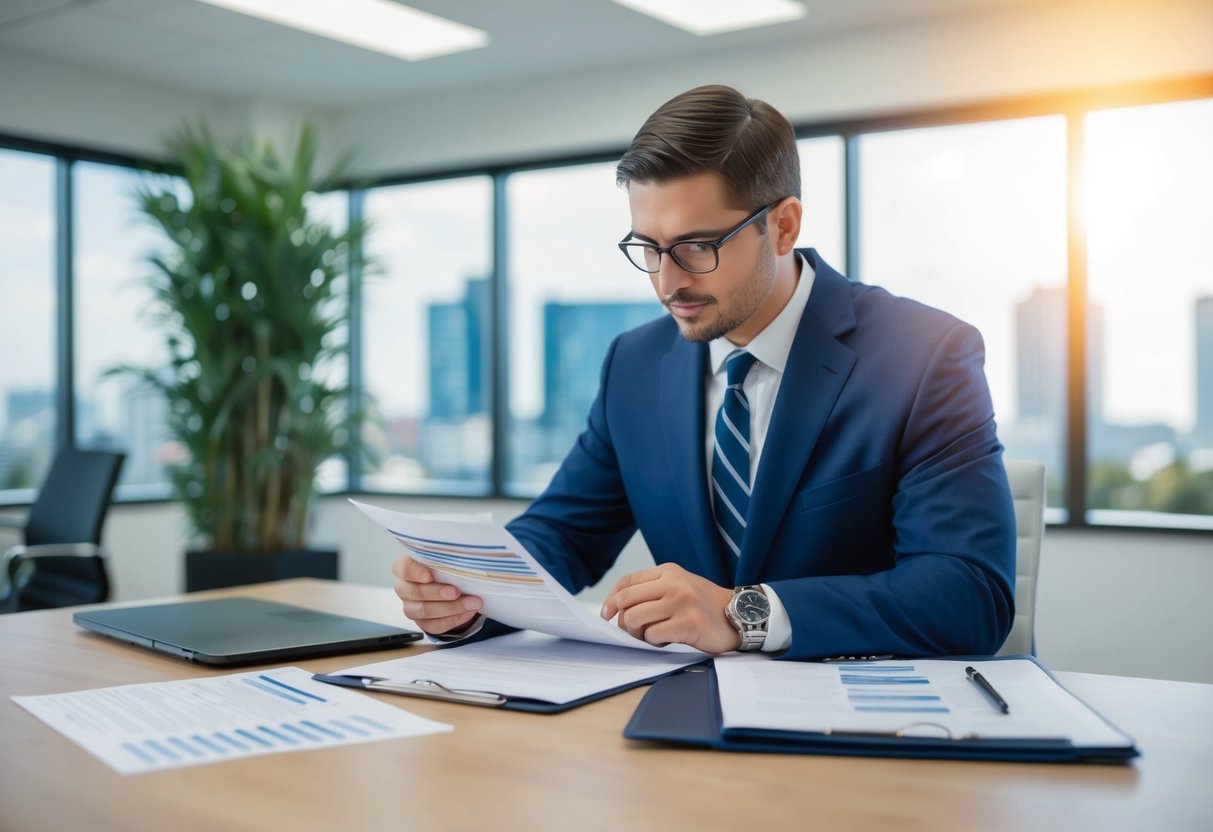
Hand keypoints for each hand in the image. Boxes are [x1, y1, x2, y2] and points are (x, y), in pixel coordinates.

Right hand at [391, 555, 482, 634]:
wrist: (449, 586)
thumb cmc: (443, 567)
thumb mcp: (444, 557)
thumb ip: (446, 556)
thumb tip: (463, 554)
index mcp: (404, 568)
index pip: (403, 568)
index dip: (415, 573)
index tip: (430, 576)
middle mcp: (403, 588)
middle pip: (414, 593)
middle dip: (437, 593)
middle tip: (456, 592)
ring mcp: (411, 607)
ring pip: (425, 611)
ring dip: (450, 608)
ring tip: (471, 603)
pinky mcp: (422, 622)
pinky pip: (434, 625)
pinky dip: (453, 619)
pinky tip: (468, 612)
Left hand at [599, 562, 740, 653]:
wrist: (739, 615)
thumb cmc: (704, 605)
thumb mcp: (680, 586)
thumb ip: (653, 590)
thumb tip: (617, 608)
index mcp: (668, 572)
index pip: (627, 582)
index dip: (611, 600)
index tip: (606, 614)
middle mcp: (674, 584)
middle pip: (626, 601)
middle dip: (621, 621)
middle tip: (630, 632)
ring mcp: (682, 603)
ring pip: (635, 619)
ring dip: (637, 634)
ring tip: (651, 637)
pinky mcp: (689, 624)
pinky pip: (653, 635)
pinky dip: (653, 643)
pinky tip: (665, 641)